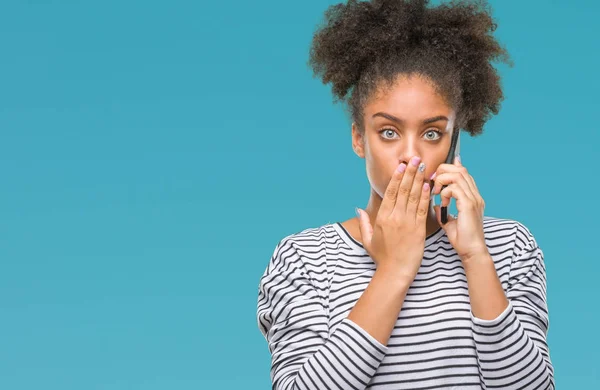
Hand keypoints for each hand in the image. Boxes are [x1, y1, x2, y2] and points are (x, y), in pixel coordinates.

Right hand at [356, 156, 430, 282]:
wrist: (396, 272)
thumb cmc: (382, 257)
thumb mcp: (368, 239)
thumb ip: (364, 222)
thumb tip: (358, 209)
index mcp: (382, 217)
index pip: (390, 192)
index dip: (396, 177)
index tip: (401, 166)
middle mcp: (394, 217)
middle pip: (403, 190)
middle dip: (410, 173)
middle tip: (415, 159)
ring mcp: (407, 222)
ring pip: (413, 196)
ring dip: (419, 180)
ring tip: (423, 167)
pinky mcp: (419, 229)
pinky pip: (423, 208)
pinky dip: (426, 196)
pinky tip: (429, 185)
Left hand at [431, 156, 487, 261]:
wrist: (471, 251)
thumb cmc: (462, 239)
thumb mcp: (449, 221)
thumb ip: (444, 210)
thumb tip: (435, 204)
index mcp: (472, 197)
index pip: (464, 174)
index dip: (451, 167)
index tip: (438, 172)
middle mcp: (475, 196)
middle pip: (461, 170)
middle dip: (444, 170)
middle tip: (434, 181)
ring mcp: (474, 199)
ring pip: (458, 175)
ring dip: (443, 180)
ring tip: (436, 191)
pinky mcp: (469, 205)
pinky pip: (455, 189)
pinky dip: (445, 192)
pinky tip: (442, 202)